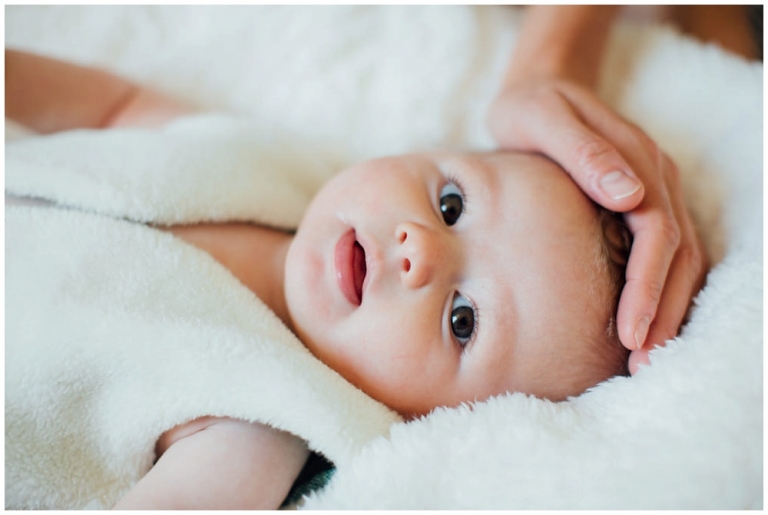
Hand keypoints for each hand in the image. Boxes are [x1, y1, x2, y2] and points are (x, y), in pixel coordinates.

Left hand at [488, 78, 706, 373]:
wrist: (539, 90)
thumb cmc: (531, 108)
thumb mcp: (543, 117)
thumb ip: (584, 152)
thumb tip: (630, 194)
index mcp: (638, 161)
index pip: (657, 235)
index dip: (647, 287)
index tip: (630, 331)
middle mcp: (657, 180)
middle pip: (679, 257)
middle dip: (663, 313)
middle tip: (640, 365)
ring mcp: (655, 194)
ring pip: (682, 262)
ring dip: (668, 311)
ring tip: (644, 360)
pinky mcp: (642, 207)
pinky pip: (666, 256)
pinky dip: (661, 294)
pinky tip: (642, 327)